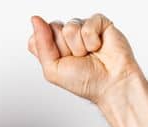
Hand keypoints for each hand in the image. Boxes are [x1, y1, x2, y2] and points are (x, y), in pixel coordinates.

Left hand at [26, 13, 142, 103]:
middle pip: (53, 28)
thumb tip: (35, 19)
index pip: (38, 36)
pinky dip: (92, 40)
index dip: (49, 50)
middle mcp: (67, 36)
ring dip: (80, 47)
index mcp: (53, 46)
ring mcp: (83, 28)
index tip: (62, 63)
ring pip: (70, 27)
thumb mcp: (52, 70)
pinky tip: (98, 48)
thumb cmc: (86, 82)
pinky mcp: (99, 23)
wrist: (111, 85)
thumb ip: (40, 44)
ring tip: (90, 55)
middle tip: (78, 59)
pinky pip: (88, 24)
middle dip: (65, 48)